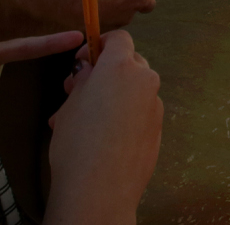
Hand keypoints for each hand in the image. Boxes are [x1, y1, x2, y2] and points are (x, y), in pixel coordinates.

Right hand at [45, 30, 160, 223]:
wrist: (99, 190)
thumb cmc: (78, 142)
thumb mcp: (70, 104)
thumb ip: (84, 81)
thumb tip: (89, 72)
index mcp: (121, 68)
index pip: (119, 39)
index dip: (99, 44)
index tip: (83, 60)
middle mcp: (145, 82)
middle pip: (130, 63)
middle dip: (107, 72)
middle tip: (79, 90)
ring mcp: (155, 107)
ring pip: (135, 90)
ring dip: (115, 95)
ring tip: (85, 119)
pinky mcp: (159, 130)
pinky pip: (141, 113)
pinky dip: (125, 115)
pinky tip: (103, 136)